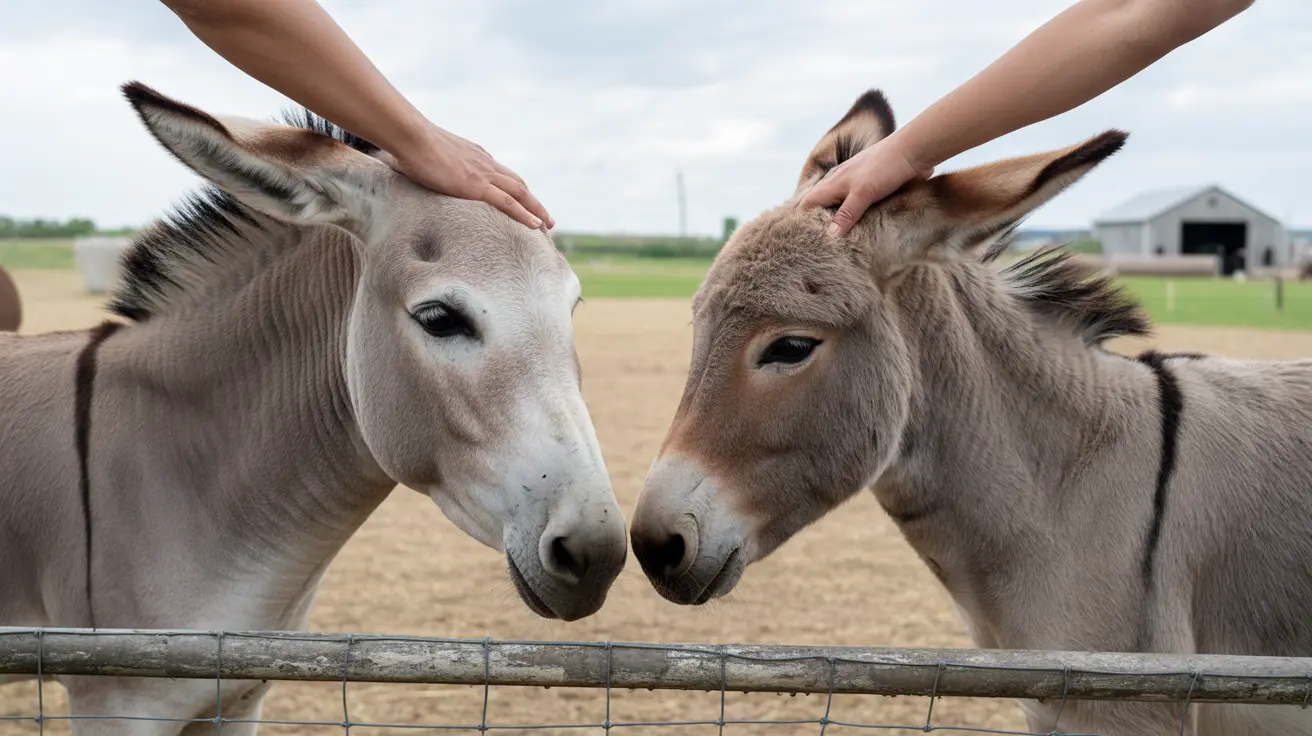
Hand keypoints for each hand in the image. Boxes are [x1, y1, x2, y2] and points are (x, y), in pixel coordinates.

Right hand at [392, 124, 553, 229]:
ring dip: (536, 210)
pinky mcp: (477, 187)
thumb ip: (422, 161)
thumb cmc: (408, 144)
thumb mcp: (423, 154)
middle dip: (533, 201)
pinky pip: (509, 203)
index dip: (513, 189)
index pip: (500, 174)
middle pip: (517, 184)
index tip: (521, 201)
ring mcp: (483, 174)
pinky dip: (525, 215)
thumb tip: (398, 163)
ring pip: (520, 193)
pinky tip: (537, 226)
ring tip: (547, 225)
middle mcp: (485, 163)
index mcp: (475, 155)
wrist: (411, 136)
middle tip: (544, 217)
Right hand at [800, 136, 932, 237]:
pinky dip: (857, 216)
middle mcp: (842, 182)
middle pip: (823, 204)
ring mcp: (857, 183)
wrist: (913, 151)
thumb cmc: (885, 168)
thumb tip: (830, 236)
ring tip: (840, 241)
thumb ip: (846, 215)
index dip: (803, 218)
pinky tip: (862, 227)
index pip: (809, 202)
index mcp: (834, 182)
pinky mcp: (873, 187)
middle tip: (821, 244)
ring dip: (841, 219)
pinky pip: (859, 205)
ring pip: (841, 204)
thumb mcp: (863, 193)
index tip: (803, 237)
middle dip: (821, 222)